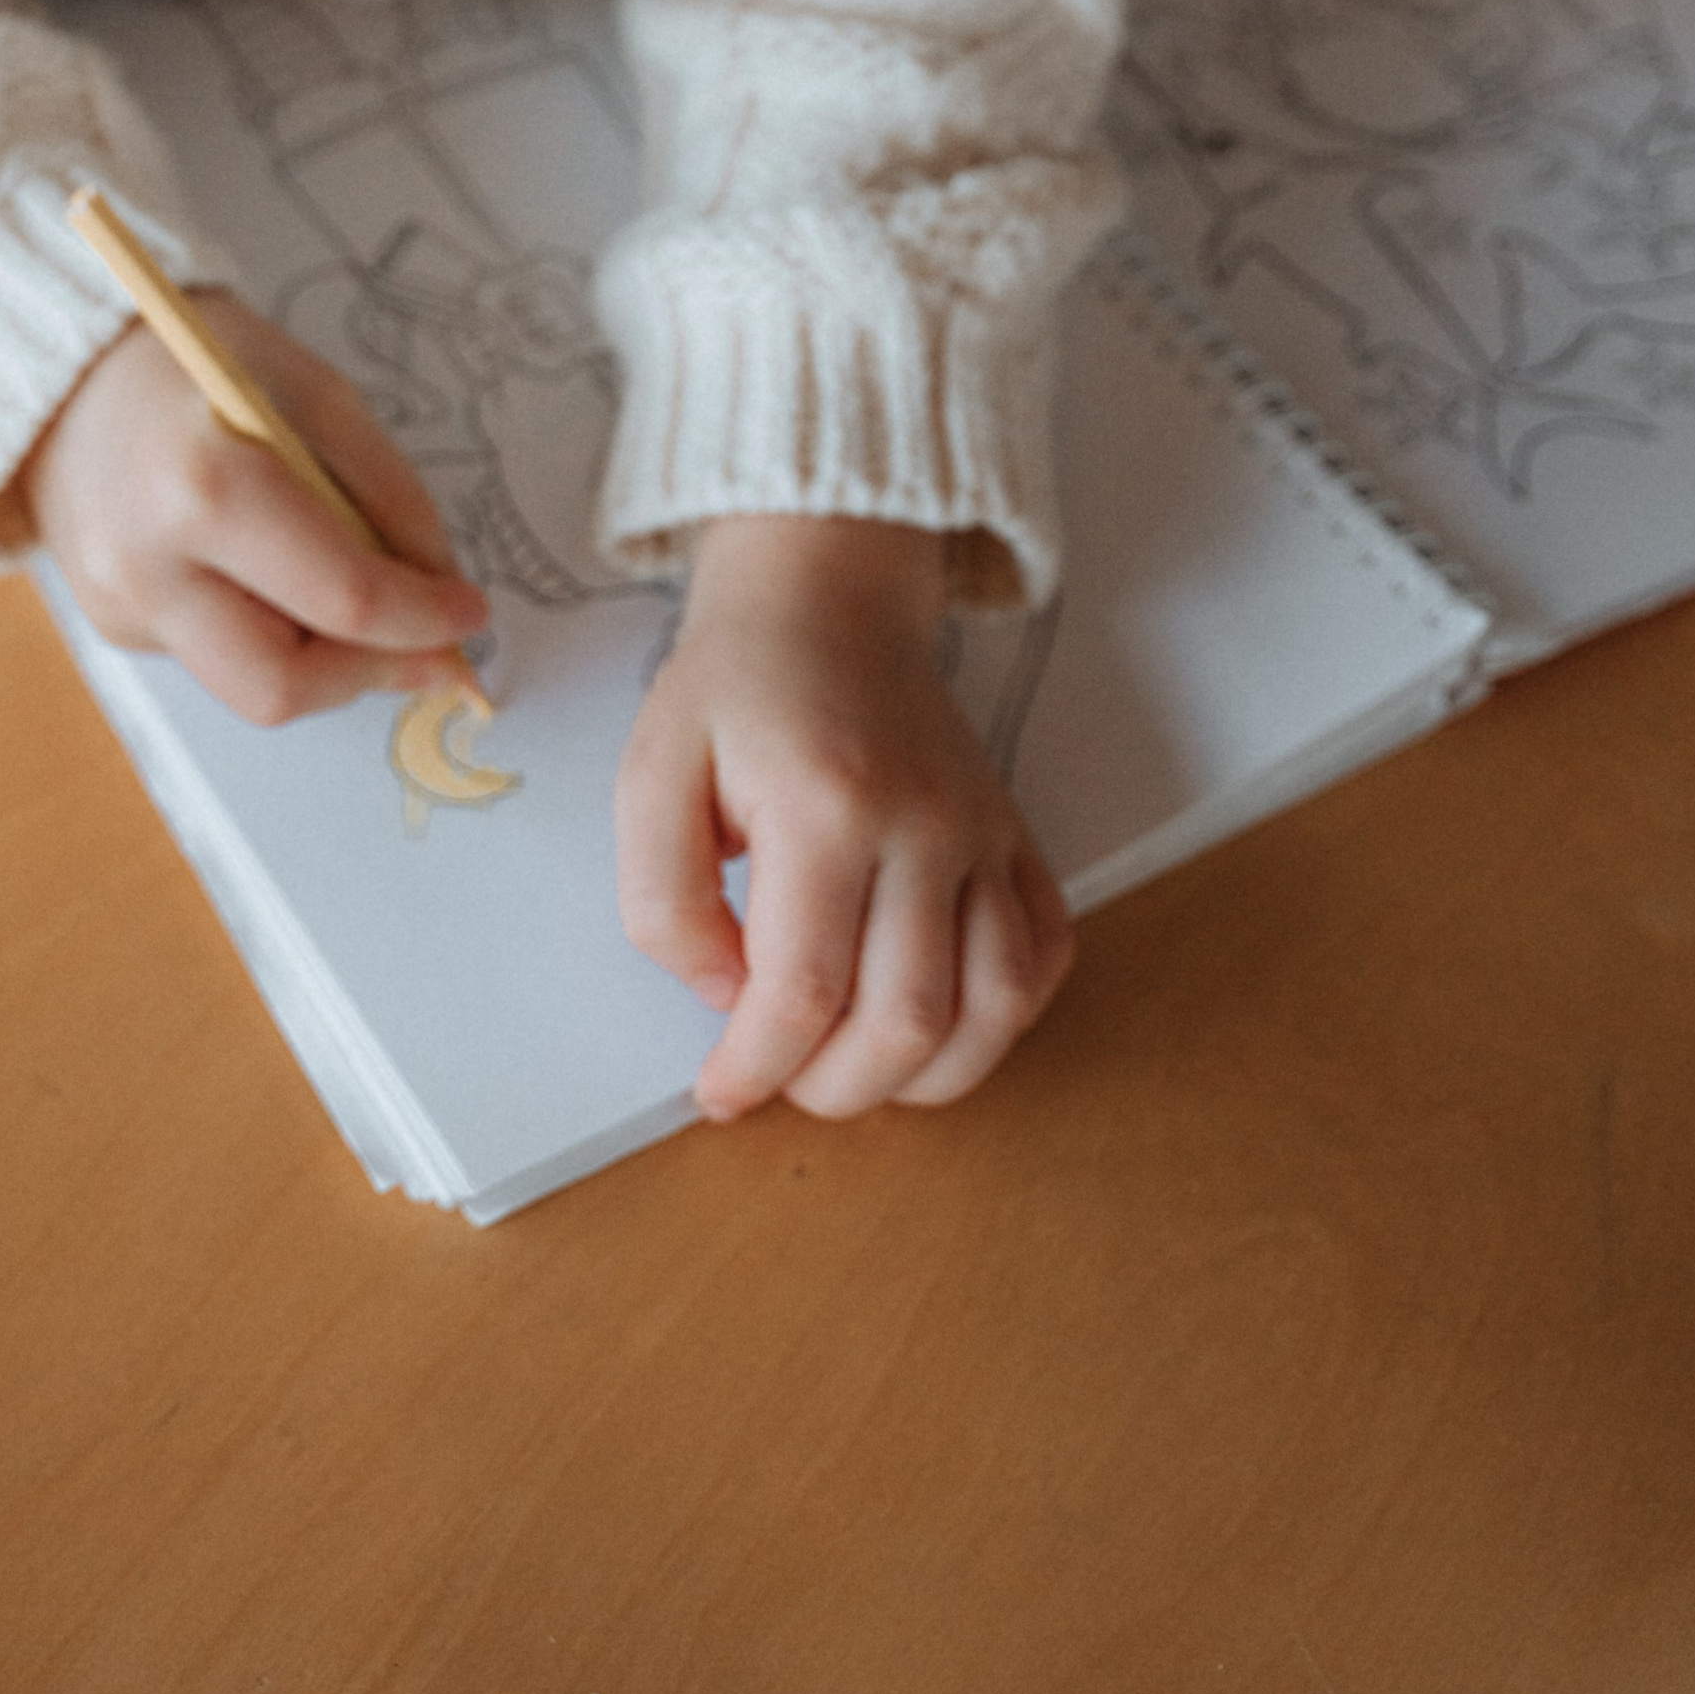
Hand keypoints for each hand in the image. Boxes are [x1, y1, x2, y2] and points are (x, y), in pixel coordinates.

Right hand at [23, 290, 487, 726]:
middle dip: (372, 674)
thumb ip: (384, 489)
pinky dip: (267, 633)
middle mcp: (149, 567)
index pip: (343, 597)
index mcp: (205, 489)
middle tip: (428, 649)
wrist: (61, 373)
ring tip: (350, 600)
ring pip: (251, 688)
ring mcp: (119, 607)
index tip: (471, 614)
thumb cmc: (194, 363)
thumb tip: (440, 581)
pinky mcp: (110, 625)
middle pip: (286, 685)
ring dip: (325, 661)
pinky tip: (266, 573)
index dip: (424, 618)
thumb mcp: (313, 392)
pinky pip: (214, 657)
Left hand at [615, 514, 1073, 1117]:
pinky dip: (1002, 1016)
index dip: (755, 1068)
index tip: (719, 1093)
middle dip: (833, 1087)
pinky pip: (1044, 956)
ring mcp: (984, 832)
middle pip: (908, 1022)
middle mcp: (924, 824)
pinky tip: (936, 1016)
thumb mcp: (650, 775)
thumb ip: (663, 899)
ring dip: (926, 1075)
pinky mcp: (1016, 837)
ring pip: (995, 1008)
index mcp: (824, 807)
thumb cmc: (735, 689)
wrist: (825, 600)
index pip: (802, 992)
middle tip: (780, 1076)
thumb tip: (725, 995)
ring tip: (855, 1064)